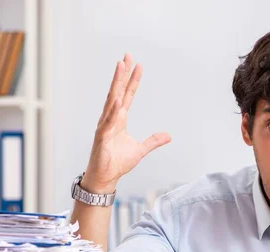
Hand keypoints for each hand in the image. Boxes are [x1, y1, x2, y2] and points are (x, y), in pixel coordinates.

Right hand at [83, 53, 170, 192]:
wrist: (105, 177)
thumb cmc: (116, 162)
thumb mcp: (140, 150)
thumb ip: (153, 141)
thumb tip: (168, 136)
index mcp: (119, 119)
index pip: (127, 95)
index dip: (132, 80)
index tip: (137, 65)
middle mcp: (111, 119)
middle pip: (118, 92)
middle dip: (123, 74)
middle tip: (127, 56)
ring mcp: (105, 126)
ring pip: (112, 101)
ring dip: (116, 84)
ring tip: (120, 67)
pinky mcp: (101, 137)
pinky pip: (108, 122)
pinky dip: (113, 111)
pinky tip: (117, 99)